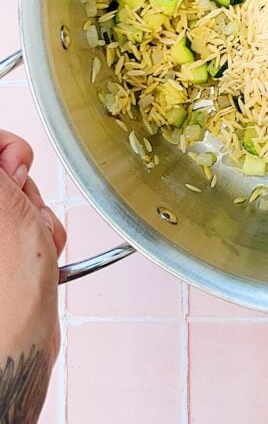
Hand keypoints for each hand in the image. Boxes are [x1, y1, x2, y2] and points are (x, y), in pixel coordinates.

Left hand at [0, 130, 65, 422]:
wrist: (19, 343)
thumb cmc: (8, 291)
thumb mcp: (4, 208)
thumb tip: (1, 145)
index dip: (3, 149)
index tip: (14, 163)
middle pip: (1, 173)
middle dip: (22, 185)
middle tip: (25, 206)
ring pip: (16, 198)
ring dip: (36, 211)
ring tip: (37, 237)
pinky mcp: (2, 253)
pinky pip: (25, 222)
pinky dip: (40, 231)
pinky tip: (41, 248)